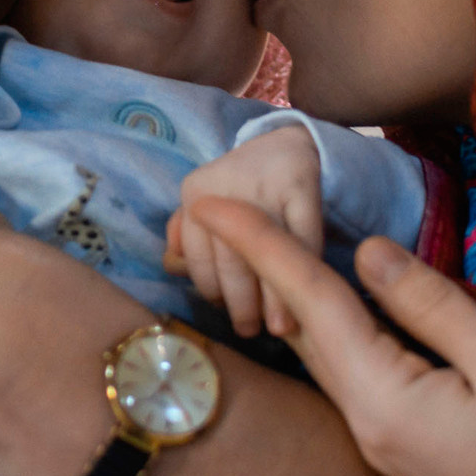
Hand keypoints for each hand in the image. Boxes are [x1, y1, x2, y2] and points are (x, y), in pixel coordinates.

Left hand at [166, 127, 324, 337]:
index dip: (211, 291)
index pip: (197, 256)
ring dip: (272, 298)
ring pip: (266, 253)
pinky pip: (302, 238)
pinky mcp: (301, 184)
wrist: (288, 145)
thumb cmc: (240, 188)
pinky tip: (304, 294)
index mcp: (194, 191)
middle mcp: (224, 184)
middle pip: (230, 259)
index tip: (224, 314)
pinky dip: (302, 269)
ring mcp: (263, 183)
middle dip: (241, 304)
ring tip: (278, 327)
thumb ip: (185, 237)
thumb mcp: (206, 205)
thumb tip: (171, 266)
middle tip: (250, 330)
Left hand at [187, 199, 475, 475]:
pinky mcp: (409, 446)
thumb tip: (371, 255)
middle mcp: (366, 425)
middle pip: (301, 331)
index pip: (310, 304)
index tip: (214, 201)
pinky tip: (327, 303)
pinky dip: (329, 328)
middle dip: (258, 269)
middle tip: (215, 213)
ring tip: (255, 246)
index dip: (264, 244)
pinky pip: (353, 373)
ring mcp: (385, 442)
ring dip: (288, 298)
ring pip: (323, 354)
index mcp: (383, 400)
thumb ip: (431, 303)